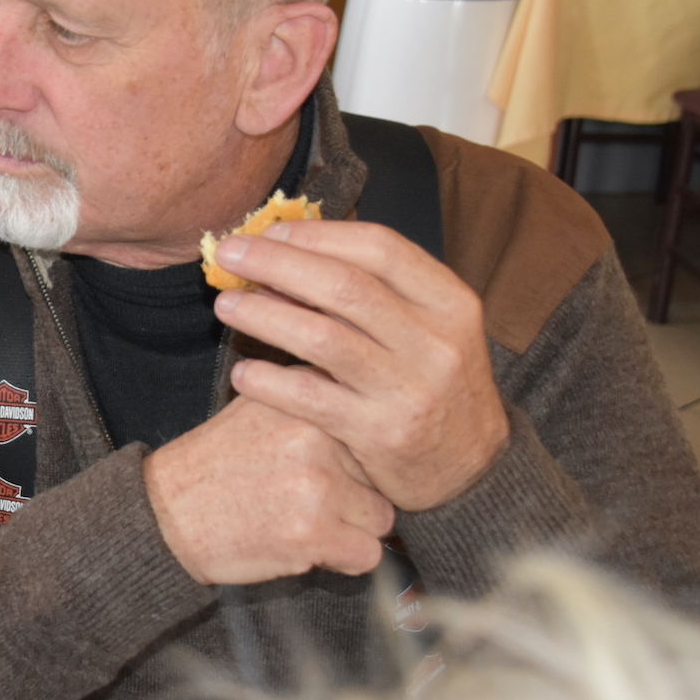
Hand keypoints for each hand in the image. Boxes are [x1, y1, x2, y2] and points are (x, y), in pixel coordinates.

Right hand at [144, 394, 394, 582]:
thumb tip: (369, 409)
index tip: (328, 468)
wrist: (164, 516)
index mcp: (302, 396)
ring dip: (351, 529)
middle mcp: (314, 432)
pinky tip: (304, 548)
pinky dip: (343, 561)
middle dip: (354, 493)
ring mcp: (316, 483)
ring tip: (302, 523)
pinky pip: (368, 555)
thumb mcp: (257, 409)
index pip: (368, 425)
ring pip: (380, 516)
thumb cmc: (213, 467)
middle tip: (305, 500)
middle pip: (380, 473)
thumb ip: (309, 401)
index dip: (352, 456)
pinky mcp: (313, 532)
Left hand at [210, 219, 509, 511]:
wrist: (472, 467)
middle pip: (343, 287)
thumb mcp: (426, 328)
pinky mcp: (381, 434)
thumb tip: (285, 251)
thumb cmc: (432, 382)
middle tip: (229, 253)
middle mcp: (435, 343)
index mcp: (449, 303)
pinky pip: (311, 398)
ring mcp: (410, 390)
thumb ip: (372, 291)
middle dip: (277, 263)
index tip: (271, 231)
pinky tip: (243, 373)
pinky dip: (269, 381)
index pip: (380, 248)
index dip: (318, 235)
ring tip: (226, 306)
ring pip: (322, 338)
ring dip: (264, 316)